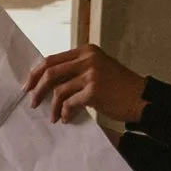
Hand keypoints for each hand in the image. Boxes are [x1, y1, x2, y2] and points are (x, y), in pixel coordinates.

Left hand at [27, 44, 145, 124]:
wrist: (142, 97)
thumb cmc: (118, 86)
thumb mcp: (97, 69)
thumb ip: (75, 70)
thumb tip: (46, 82)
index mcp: (86, 51)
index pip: (51, 59)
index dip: (36, 73)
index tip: (28, 86)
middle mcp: (88, 59)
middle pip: (50, 72)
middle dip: (37, 89)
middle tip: (33, 102)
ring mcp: (91, 74)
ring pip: (59, 90)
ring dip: (53, 106)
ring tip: (53, 117)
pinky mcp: (95, 90)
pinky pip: (70, 103)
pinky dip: (66, 113)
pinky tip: (67, 119)